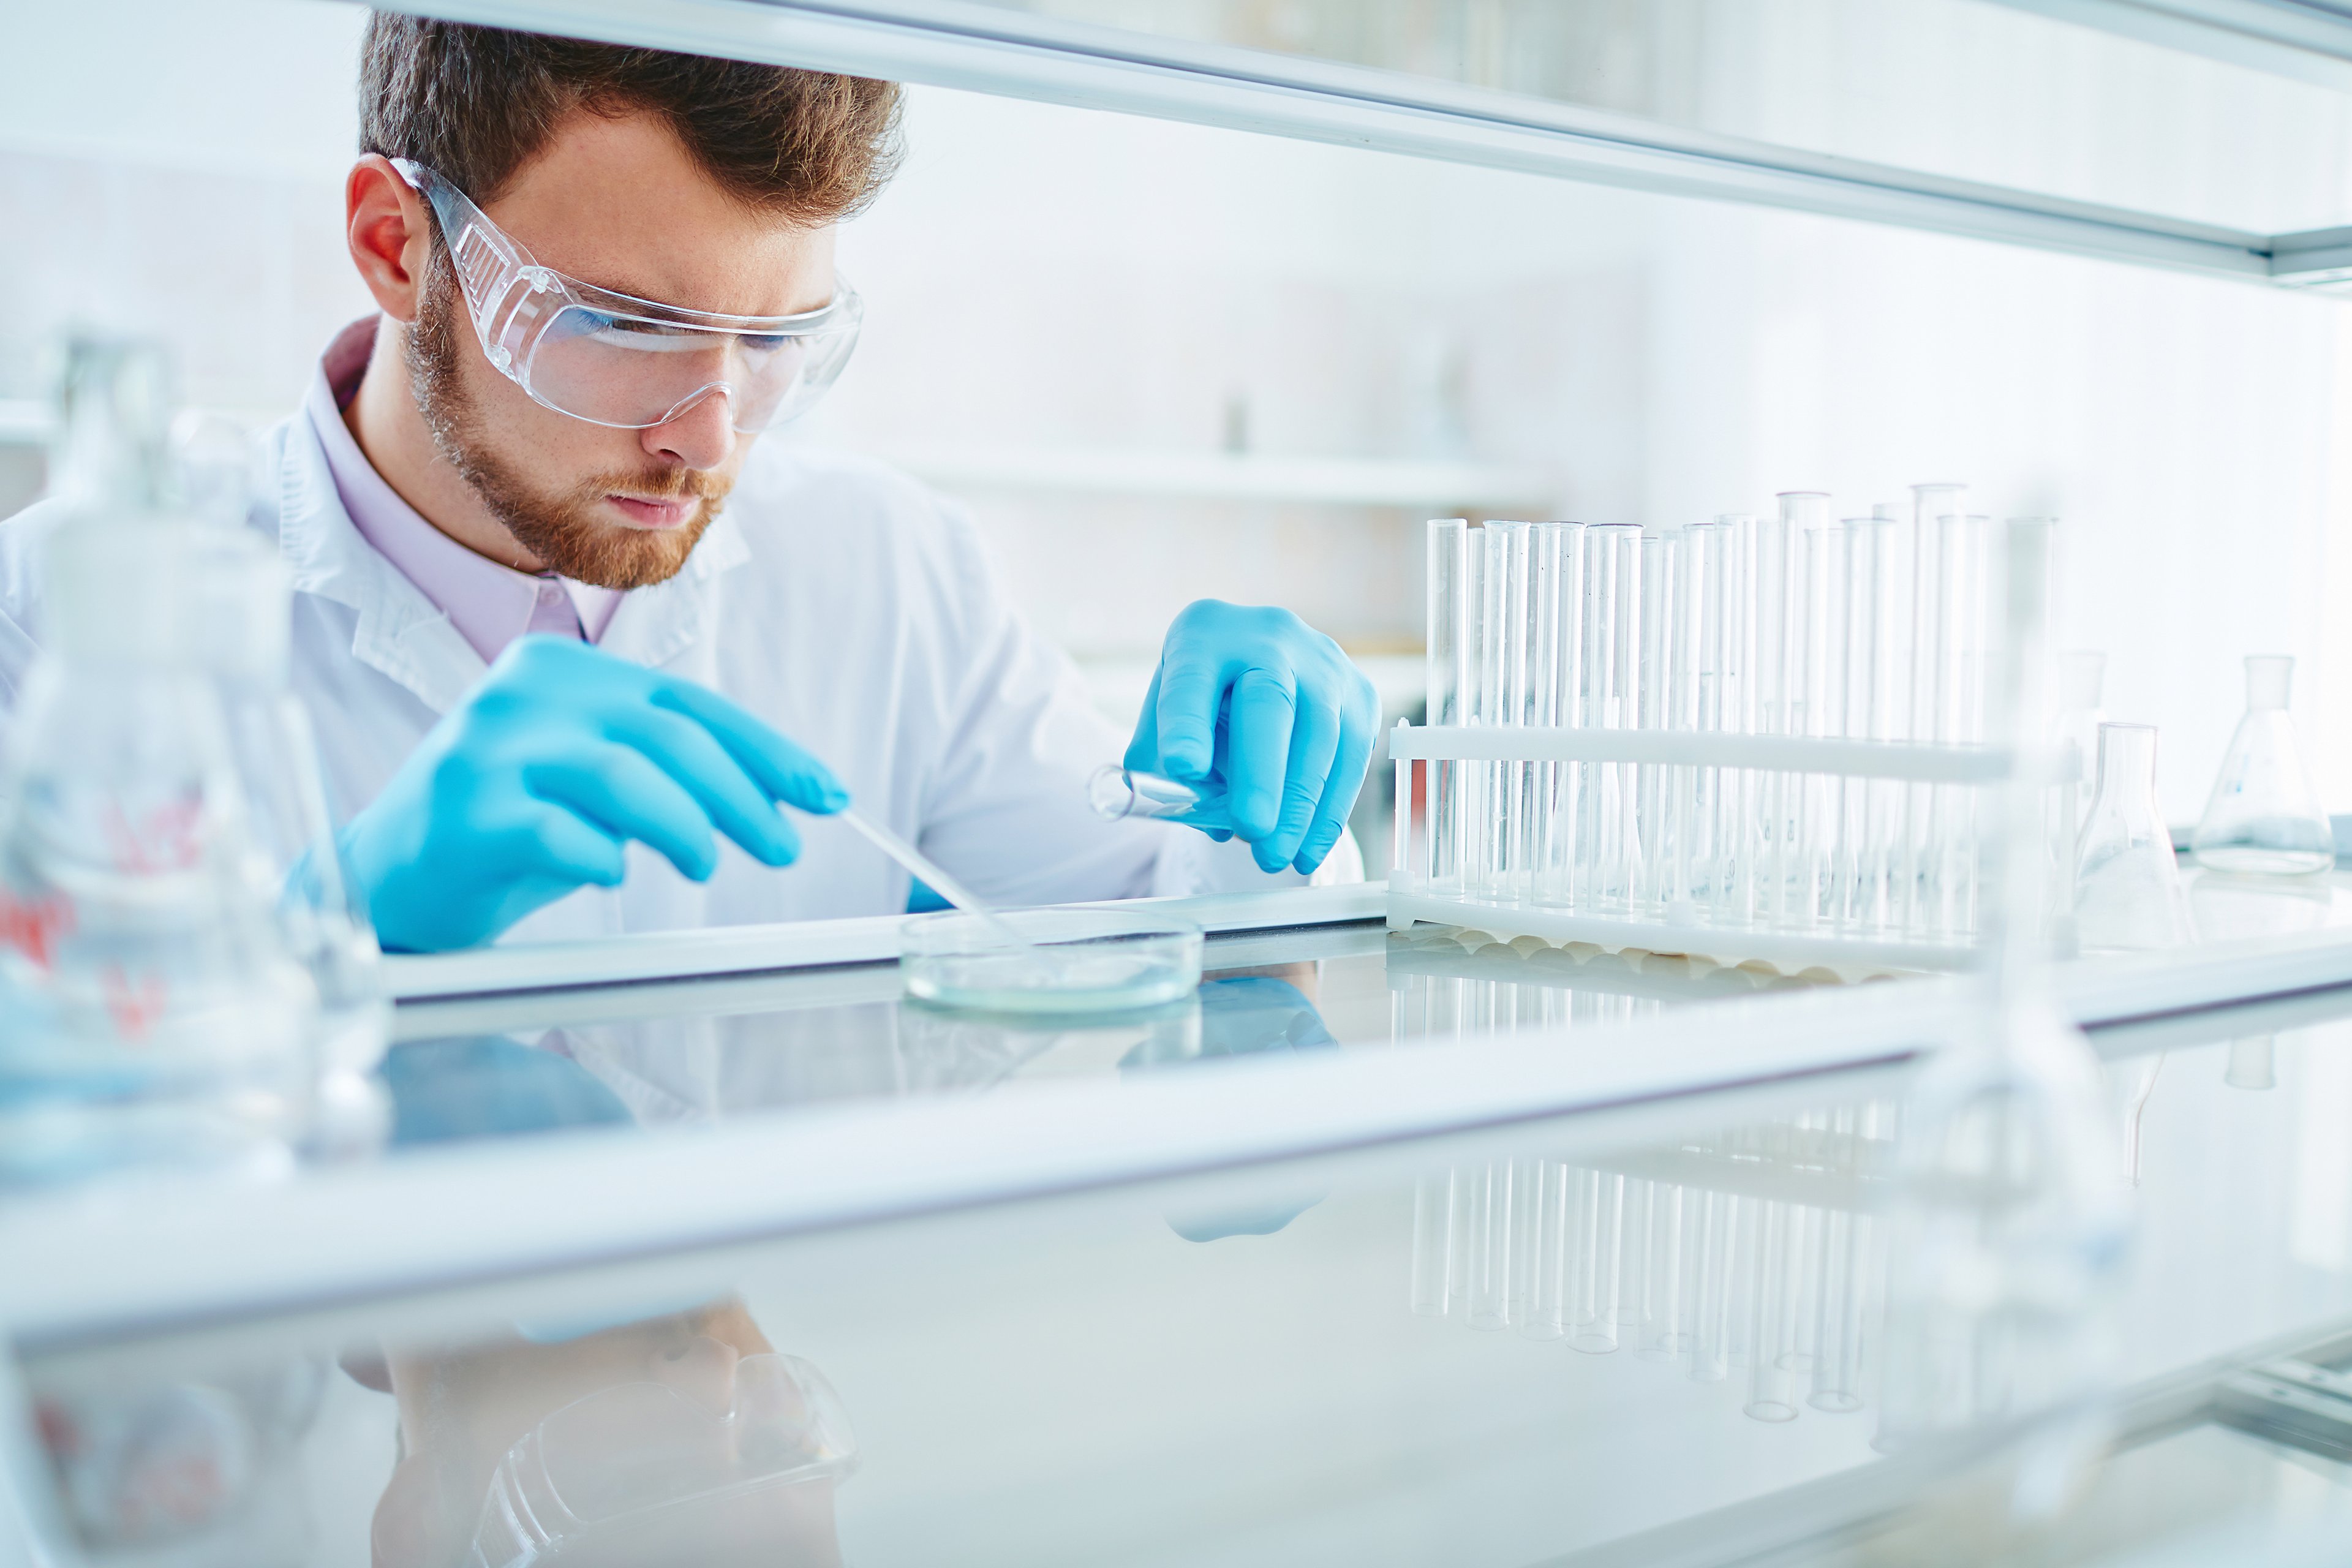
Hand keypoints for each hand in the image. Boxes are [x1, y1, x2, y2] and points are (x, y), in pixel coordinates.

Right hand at [342, 637, 844, 951]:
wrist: (391, 875)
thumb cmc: (512, 824)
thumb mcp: (595, 777)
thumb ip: (670, 767)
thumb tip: (786, 790)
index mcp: (562, 672)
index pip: (687, 704)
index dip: (766, 750)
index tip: (823, 794)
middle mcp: (523, 696)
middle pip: (666, 735)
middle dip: (743, 795)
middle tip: (785, 845)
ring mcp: (488, 752)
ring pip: (621, 775)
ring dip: (686, 825)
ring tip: (709, 864)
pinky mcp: (466, 814)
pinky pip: (558, 833)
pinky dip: (602, 855)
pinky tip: (616, 873)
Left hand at [1124, 600, 1377, 874]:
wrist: (1258, 670)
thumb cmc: (1202, 709)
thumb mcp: (1162, 725)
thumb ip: (1163, 768)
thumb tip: (1204, 816)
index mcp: (1203, 636)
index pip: (1191, 679)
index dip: (1187, 723)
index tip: (1184, 767)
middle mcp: (1268, 637)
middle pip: (1270, 702)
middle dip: (1262, 773)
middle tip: (1251, 829)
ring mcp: (1323, 663)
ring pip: (1321, 734)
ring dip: (1300, 806)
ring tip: (1274, 856)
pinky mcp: (1359, 695)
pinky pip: (1352, 757)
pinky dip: (1330, 811)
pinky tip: (1308, 849)